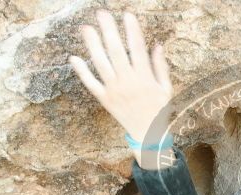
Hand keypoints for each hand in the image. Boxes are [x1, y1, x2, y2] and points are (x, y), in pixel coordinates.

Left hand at [68, 9, 173, 145]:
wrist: (148, 135)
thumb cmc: (159, 110)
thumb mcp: (166, 88)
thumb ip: (160, 66)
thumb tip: (157, 45)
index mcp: (145, 78)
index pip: (137, 49)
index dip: (132, 31)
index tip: (127, 15)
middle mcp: (128, 82)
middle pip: (116, 52)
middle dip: (109, 31)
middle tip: (102, 14)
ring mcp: (114, 91)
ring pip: (101, 64)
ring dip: (92, 45)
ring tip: (86, 28)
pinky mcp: (105, 100)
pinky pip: (91, 84)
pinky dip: (82, 72)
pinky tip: (74, 58)